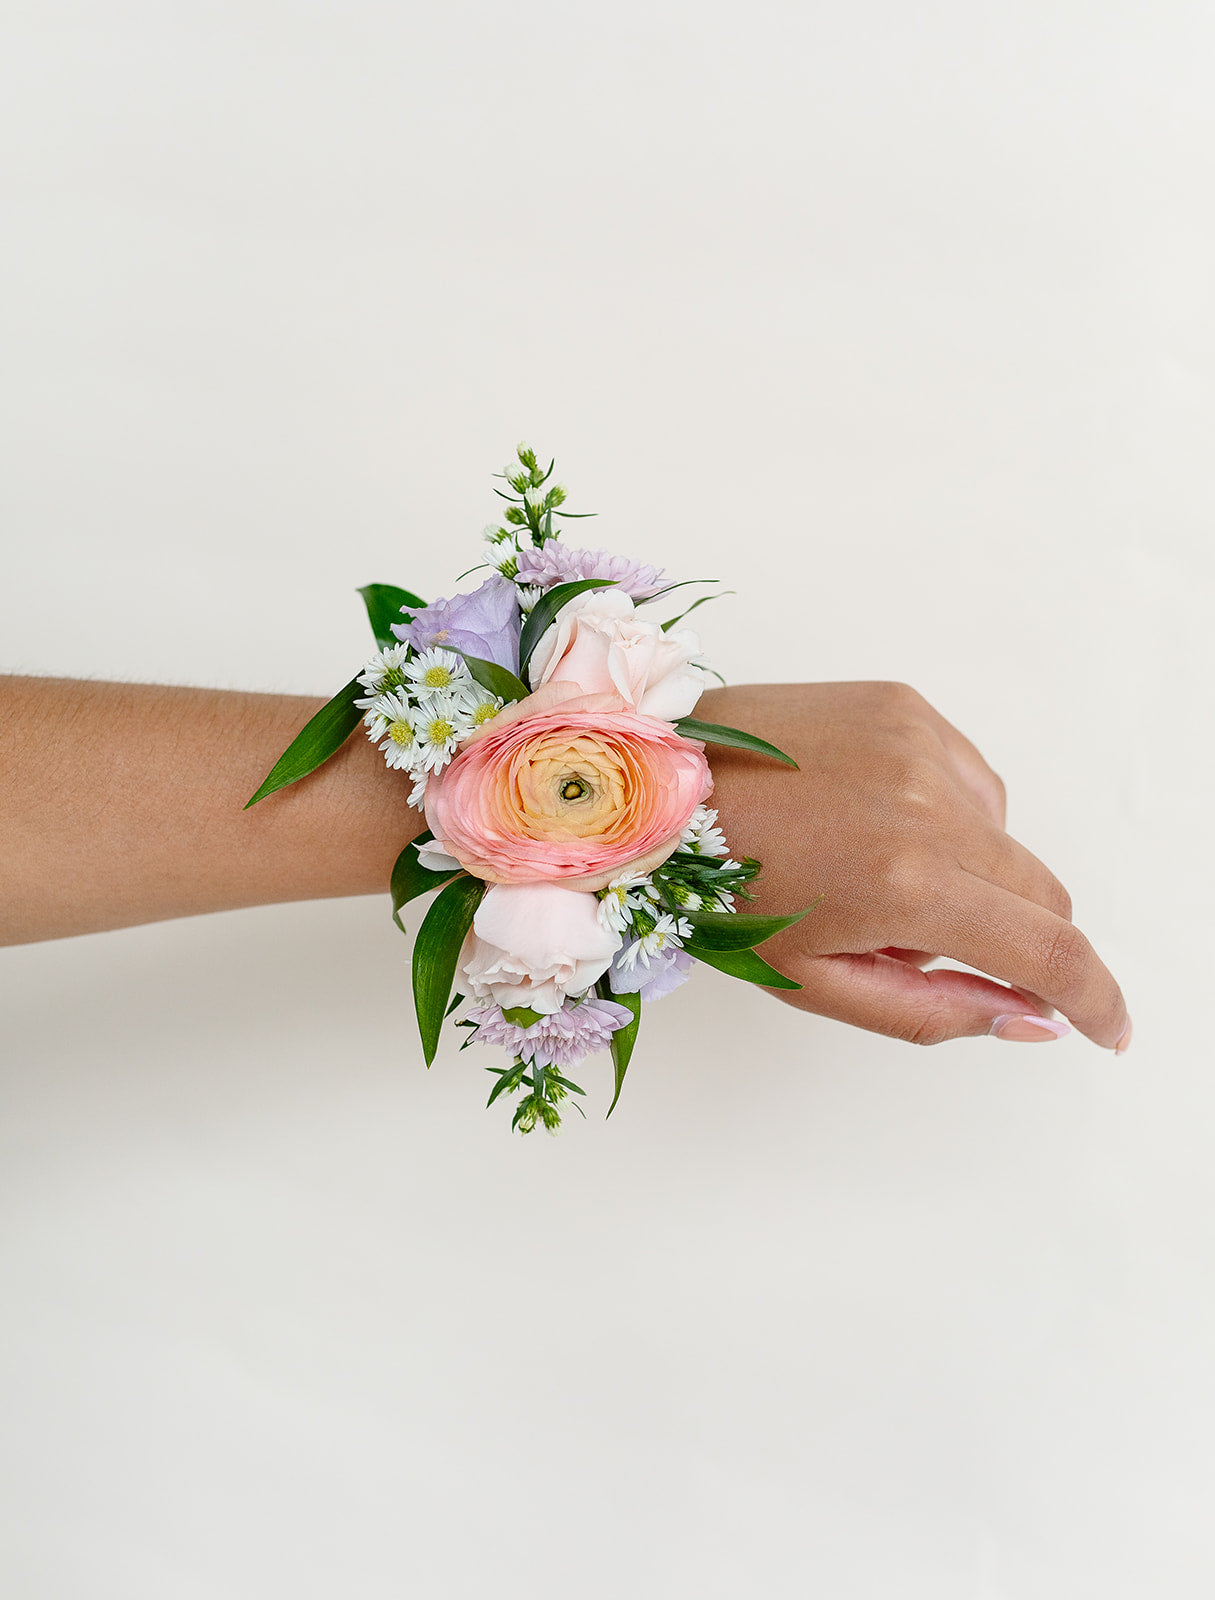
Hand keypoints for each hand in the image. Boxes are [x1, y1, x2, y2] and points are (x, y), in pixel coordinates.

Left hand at [696, 681, 1131, 1050]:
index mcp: (906, 885)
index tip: (1108, 1029)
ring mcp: (921, 745)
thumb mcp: (815, 981)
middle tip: (934, 944)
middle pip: (1043, 892)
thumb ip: (934, 1011)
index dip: (1094, 997)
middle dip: (1019, 937)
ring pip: (1005, 837)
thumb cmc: (722, 890)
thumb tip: (1033, 1020)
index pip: (1048, 949)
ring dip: (970, 872)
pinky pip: (969, 782)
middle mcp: (929, 805)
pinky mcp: (907, 707)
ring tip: (873, 869)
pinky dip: (944, 816)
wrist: (658, 783)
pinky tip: (872, 819)